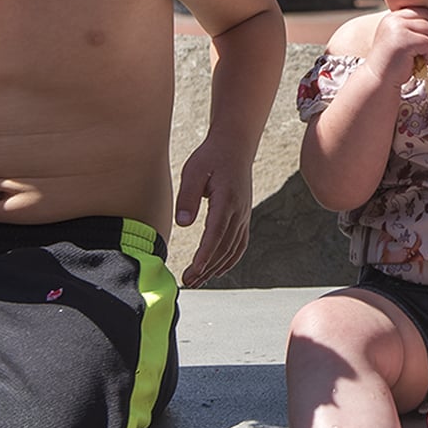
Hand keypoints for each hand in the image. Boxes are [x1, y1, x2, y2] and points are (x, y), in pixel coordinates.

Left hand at [175, 133, 254, 286]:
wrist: (235, 146)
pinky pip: (240, 244)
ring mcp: (244, 215)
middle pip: (224, 246)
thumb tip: (183, 222)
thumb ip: (188, 196)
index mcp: (227, 200)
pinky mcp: (243, 216)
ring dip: (217, 267)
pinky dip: (230, 259)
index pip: (216, 233)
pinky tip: (217, 269)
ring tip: (198, 280)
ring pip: (233, 248)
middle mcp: (239, 211)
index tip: (195, 270)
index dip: (206, 254)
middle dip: (207, 267)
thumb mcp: (193, 171)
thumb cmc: (211, 156)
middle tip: (188, 281)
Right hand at [367, 5, 427, 83]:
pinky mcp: (402, 39)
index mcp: (395, 15)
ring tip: (427, 57)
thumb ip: (427, 32)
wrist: (379, 81)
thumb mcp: (411, 42)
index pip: (425, 11)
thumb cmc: (397, 64)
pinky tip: (423, 62)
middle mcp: (394, 18)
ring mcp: (397, 27)